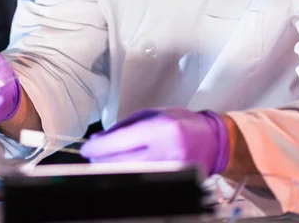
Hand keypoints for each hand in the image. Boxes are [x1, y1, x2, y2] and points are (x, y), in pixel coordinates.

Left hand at [80, 108, 229, 175]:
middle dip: (101, 160)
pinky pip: (141, 181)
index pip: (120, 142)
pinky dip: (127, 176)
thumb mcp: (152, 114)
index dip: (99, 147)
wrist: (211, 141)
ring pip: (128, 176)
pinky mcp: (171, 184)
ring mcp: (168, 172)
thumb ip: (125, 127)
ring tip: (105, 161)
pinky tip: (120, 170)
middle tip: (93, 155)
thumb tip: (99, 140)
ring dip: (111, 169)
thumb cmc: (180, 122)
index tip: (86, 148)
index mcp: (158, 129)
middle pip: (120, 164)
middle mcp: (163, 152)